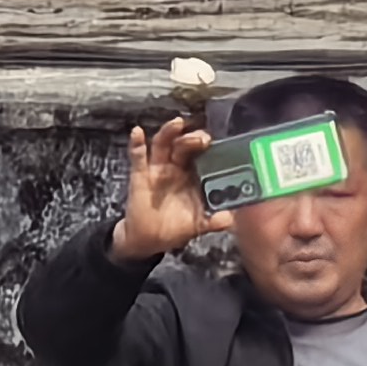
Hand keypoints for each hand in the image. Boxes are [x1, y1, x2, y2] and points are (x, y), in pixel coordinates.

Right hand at [117, 121, 229, 263]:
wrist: (147, 242)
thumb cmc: (174, 228)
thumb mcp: (199, 225)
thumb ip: (215, 220)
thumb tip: (231, 219)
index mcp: (193, 174)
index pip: (203, 153)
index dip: (209, 145)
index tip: (217, 142)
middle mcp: (177, 167)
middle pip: (185, 144)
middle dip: (194, 137)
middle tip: (202, 138)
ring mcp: (158, 170)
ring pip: (164, 144)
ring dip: (170, 132)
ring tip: (177, 123)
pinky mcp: (140, 177)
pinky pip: (138, 158)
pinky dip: (136, 144)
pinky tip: (137, 132)